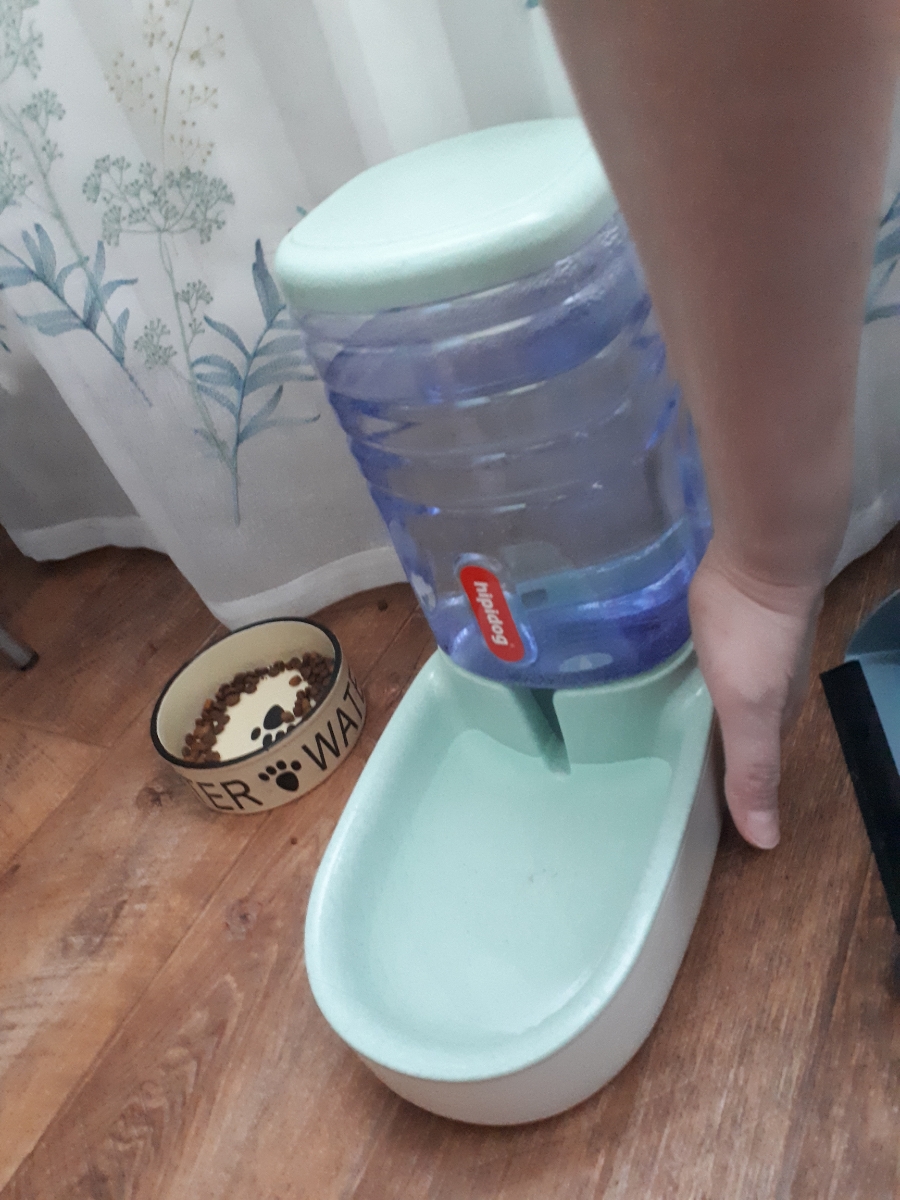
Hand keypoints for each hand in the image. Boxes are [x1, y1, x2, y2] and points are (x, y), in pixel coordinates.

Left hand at [688, 543, 823, 848]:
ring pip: (732, 691)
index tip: (696, 805)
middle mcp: (773, 684)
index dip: (731, 786)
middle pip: (744, 729)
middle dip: (717, 751)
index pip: (753, 765)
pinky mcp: (739, 616)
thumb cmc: (754, 635)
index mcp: (777, 714)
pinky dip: (703, 672)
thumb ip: (752, 770)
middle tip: (672, 769)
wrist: (763, 554)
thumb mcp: (748, 709)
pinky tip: (681, 672)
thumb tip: (767, 842)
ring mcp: (758, 647)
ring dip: (708, 711)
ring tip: (669, 728)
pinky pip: (720, 655)